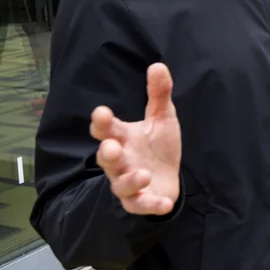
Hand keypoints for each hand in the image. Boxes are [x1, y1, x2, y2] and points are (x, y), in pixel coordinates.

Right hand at [90, 63, 181, 214]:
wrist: (168, 177)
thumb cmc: (158, 146)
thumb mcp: (162, 118)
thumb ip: (159, 94)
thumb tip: (158, 64)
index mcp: (122, 138)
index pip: (106, 129)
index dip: (102, 122)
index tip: (102, 112)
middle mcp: (121, 160)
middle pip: (106, 158)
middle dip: (107, 153)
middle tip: (110, 147)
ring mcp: (128, 182)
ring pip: (120, 184)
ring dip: (129, 180)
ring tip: (142, 174)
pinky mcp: (141, 201)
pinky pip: (141, 205)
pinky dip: (151, 205)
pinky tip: (164, 203)